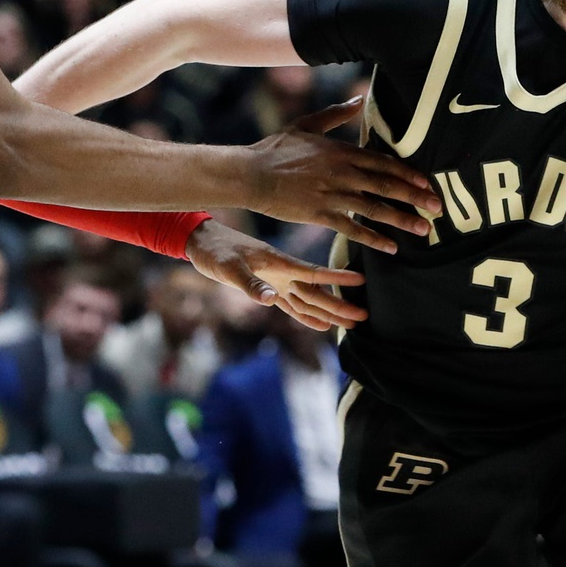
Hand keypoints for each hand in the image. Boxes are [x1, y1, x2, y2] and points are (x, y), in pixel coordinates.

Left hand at [185, 219, 368, 331]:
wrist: (202, 241)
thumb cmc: (215, 250)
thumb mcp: (229, 267)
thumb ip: (250, 284)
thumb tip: (271, 300)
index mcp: (278, 263)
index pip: (312, 273)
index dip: (336, 278)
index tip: (360, 281)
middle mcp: (282, 272)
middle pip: (315, 292)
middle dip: (338, 305)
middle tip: (362, 317)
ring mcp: (276, 280)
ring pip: (307, 299)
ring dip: (327, 312)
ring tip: (349, 325)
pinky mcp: (267, 287)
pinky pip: (291, 304)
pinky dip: (305, 315)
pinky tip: (320, 324)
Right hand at [248, 98, 441, 253]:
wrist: (251, 174)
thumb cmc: (276, 149)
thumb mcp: (307, 125)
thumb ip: (336, 115)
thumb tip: (359, 99)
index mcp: (342, 151)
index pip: (384, 162)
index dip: (410, 174)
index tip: (428, 184)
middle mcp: (344, 173)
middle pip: (388, 186)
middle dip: (416, 198)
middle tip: (438, 208)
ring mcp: (333, 195)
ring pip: (376, 209)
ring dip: (403, 220)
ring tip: (424, 230)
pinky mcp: (321, 215)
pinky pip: (353, 229)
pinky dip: (374, 239)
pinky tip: (391, 247)